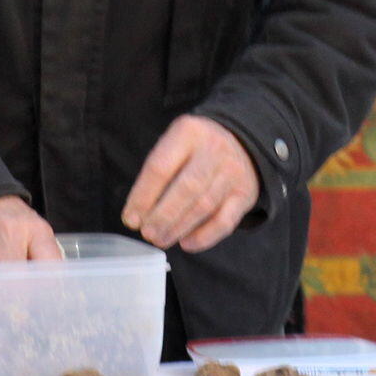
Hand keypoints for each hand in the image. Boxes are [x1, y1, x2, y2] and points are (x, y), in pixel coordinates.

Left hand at [122, 115, 258, 252]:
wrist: (241, 141)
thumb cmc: (196, 148)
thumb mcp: (175, 143)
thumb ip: (157, 172)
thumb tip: (138, 214)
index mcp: (188, 132)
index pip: (160, 167)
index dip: (142, 196)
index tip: (131, 218)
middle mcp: (213, 150)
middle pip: (185, 188)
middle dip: (162, 215)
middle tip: (147, 233)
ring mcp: (232, 172)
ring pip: (204, 206)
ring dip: (179, 228)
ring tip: (161, 239)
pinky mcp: (245, 194)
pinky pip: (225, 221)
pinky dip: (204, 236)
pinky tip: (186, 243)